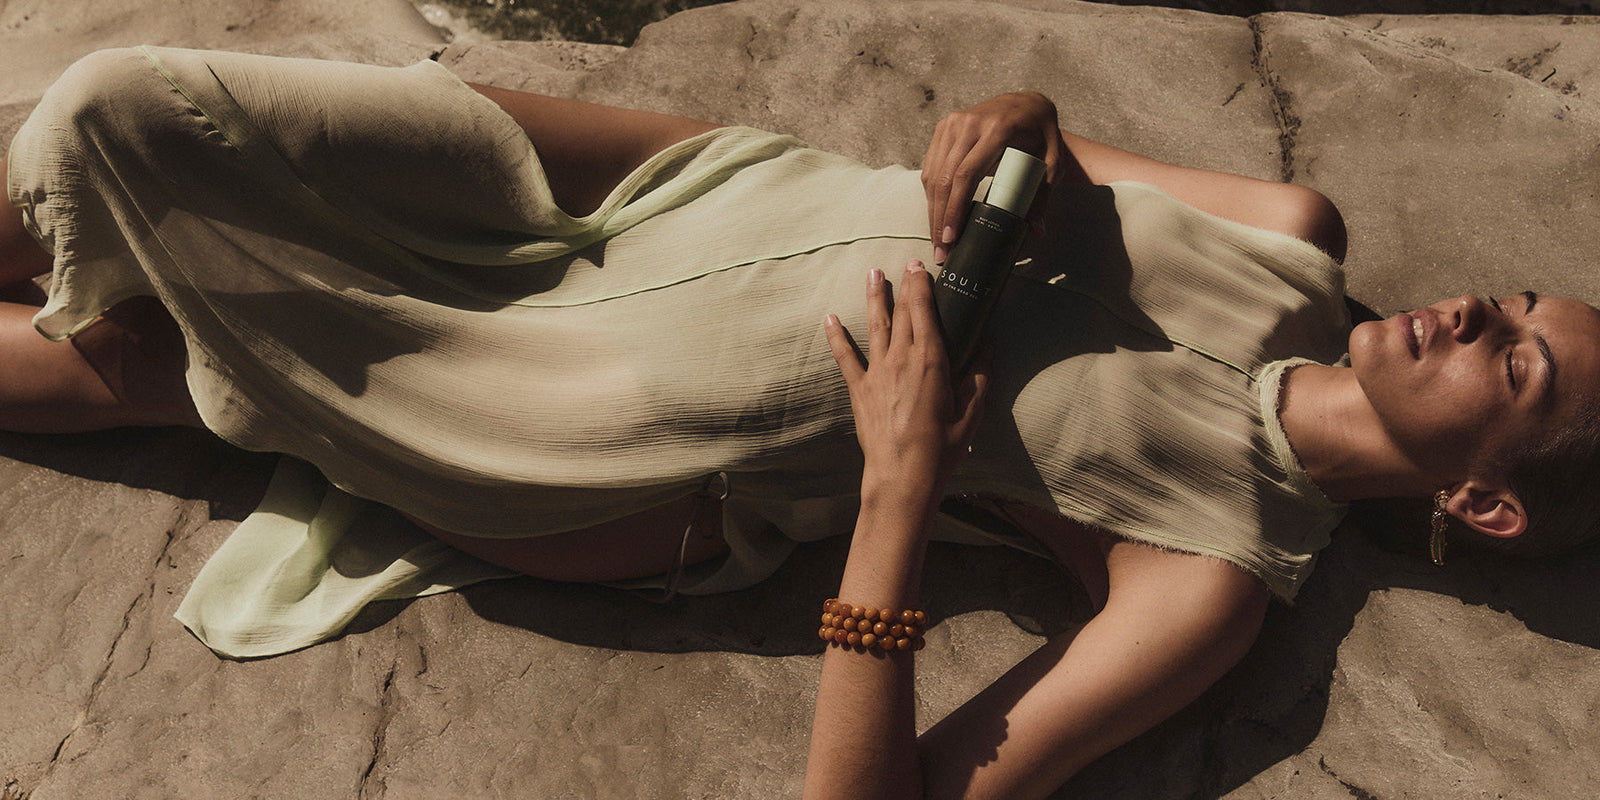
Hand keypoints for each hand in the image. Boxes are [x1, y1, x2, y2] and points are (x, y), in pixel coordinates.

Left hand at [824, 261, 987, 497]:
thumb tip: (986, 348)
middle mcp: (902, 360)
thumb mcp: (971, 414)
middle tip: (906, 264)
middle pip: (902, 313)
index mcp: (932, 362)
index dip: (922, 286)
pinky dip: (836, 336)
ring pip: (875, 325)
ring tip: (873, 274)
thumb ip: (978, 377)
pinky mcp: (860, 390)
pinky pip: (845, 357)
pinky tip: (830, 318)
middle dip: (905, 285)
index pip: (925, 312)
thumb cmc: (941, 450)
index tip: (921, 267)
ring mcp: (877, 373)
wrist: (902, 477)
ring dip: (874, 297)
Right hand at [921, 92, 1068, 262]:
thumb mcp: (1051, 161)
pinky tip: (936, 214)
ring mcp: (953, 123)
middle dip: (940, 218)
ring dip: (932, 210)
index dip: (955, 208)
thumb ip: (1043, 194)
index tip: (952, 237)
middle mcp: (969, 123)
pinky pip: (931, 165)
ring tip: (937, 238)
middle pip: (945, 178)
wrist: (1027, 103)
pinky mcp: (944, 127)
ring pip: (933, 173)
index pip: (966, 174)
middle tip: (941, 250)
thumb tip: (1036, 232)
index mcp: (996, 130)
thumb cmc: (1041, 134)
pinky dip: (931, 193)